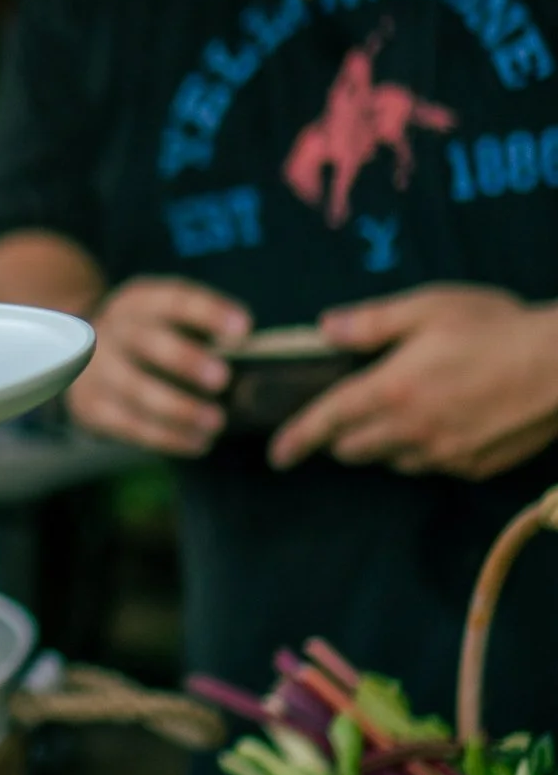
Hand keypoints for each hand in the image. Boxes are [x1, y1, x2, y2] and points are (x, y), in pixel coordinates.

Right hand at [65, 277, 252, 456]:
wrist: (74, 354)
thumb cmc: (147, 337)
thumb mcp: (162, 317)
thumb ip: (199, 329)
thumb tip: (254, 350)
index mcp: (139, 302)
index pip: (174, 299)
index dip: (209, 312)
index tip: (245, 328)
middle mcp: (114, 330)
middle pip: (147, 342)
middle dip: (185, 360)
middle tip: (223, 379)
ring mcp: (97, 370)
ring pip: (135, 389)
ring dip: (179, 408)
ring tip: (216, 423)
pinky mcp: (91, 407)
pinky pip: (129, 424)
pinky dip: (167, 437)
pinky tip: (199, 443)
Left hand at [269, 285, 557, 477]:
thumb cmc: (498, 328)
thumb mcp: (429, 307)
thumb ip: (371, 321)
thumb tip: (326, 329)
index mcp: (392, 390)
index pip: (326, 421)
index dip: (296, 439)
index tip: (277, 455)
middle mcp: (412, 430)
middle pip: (352, 449)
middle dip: (339, 436)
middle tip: (349, 412)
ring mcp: (444, 453)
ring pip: (390, 461)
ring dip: (381, 444)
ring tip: (400, 411)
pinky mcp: (473, 466)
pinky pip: (430, 466)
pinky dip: (422, 450)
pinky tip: (441, 422)